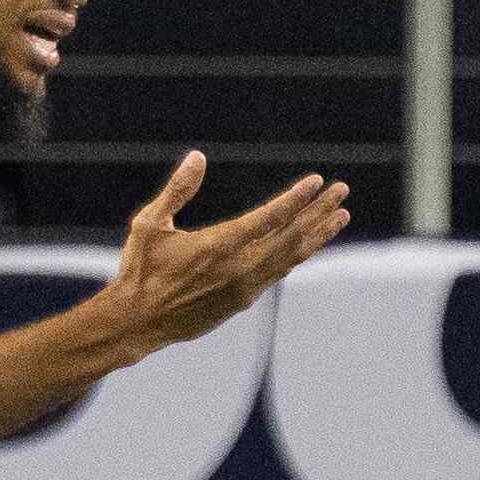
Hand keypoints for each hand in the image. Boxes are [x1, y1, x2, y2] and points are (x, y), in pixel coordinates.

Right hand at [104, 155, 350, 354]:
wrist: (137, 323)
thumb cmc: (140, 269)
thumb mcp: (150, 224)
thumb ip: (177, 190)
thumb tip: (198, 157)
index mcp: (217, 246)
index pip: (269, 219)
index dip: (296, 199)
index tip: (317, 182)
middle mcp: (238, 268)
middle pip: (291, 237)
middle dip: (319, 212)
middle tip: (342, 191)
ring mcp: (245, 287)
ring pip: (291, 257)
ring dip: (317, 234)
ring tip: (341, 215)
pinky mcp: (243, 300)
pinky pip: (279, 272)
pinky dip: (298, 254)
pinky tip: (310, 241)